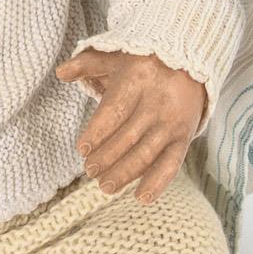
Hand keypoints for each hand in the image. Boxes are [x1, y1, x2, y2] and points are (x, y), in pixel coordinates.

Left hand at [55, 49, 205, 203]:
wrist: (191, 63)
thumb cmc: (143, 62)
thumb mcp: (115, 56)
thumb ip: (86, 63)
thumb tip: (61, 73)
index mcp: (136, 81)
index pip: (114, 111)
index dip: (98, 132)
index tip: (83, 150)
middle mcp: (156, 103)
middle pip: (128, 136)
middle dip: (107, 157)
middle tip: (90, 172)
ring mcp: (171, 123)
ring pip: (147, 153)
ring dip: (125, 173)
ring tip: (106, 187)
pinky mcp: (184, 137)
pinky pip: (172, 163)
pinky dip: (158, 182)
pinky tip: (141, 198)